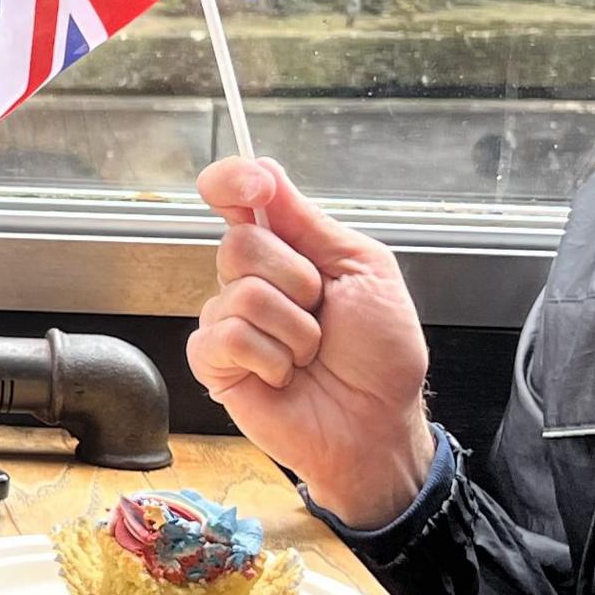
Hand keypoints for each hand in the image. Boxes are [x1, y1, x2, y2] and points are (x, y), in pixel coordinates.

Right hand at [183, 158, 435, 530]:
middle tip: (321, 311)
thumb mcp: (363, 269)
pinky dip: (271, 357)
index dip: (234, 181)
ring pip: (240, 293)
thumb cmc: (380, 354)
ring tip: (310, 354)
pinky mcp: (215, 362)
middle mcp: (252, 278)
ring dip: (294, 329)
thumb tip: (263, 172)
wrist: (377, 423)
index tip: (253, 187)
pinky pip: (227, 336)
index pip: (238, 194)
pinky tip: (285, 375)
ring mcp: (230, 320)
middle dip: (296, 278)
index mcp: (288, 247)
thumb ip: (309, 221)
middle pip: (239, 242)